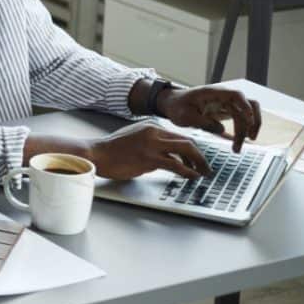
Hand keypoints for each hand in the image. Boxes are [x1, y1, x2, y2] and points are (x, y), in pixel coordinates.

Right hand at [89, 120, 210, 180]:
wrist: (98, 154)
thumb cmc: (114, 150)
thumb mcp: (136, 139)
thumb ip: (153, 144)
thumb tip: (169, 157)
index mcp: (151, 127)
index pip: (179, 135)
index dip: (192, 148)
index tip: (198, 159)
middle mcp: (154, 132)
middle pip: (187, 141)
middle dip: (200, 155)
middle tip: (206, 167)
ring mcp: (152, 145)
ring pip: (186, 149)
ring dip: (198, 163)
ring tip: (203, 173)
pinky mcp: (149, 158)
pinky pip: (176, 165)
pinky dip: (188, 172)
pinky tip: (192, 177)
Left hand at [158, 86, 260, 151]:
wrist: (171, 104)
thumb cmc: (177, 106)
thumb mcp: (185, 116)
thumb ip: (203, 122)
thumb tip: (222, 130)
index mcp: (213, 93)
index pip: (236, 95)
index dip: (246, 106)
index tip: (248, 121)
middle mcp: (223, 97)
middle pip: (248, 105)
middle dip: (252, 122)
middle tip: (249, 139)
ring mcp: (225, 104)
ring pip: (246, 115)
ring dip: (245, 131)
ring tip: (237, 148)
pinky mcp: (225, 112)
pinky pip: (239, 120)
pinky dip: (241, 132)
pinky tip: (236, 144)